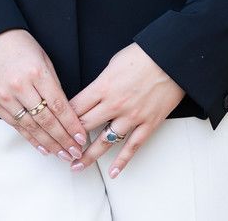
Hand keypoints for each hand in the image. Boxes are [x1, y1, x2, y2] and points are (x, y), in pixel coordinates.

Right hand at [0, 28, 88, 160]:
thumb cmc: (19, 46)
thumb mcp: (43, 59)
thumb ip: (53, 84)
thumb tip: (65, 110)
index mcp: (36, 72)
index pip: (59, 105)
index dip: (72, 125)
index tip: (81, 137)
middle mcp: (20, 87)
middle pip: (46, 120)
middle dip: (63, 139)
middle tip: (75, 152)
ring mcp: (6, 97)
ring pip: (32, 127)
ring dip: (49, 143)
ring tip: (62, 153)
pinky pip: (17, 126)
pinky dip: (31, 138)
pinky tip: (42, 147)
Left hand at [67, 43, 185, 178]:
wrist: (172, 58)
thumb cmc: (143, 55)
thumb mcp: (113, 64)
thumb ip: (101, 82)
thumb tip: (91, 95)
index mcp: (103, 86)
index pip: (75, 107)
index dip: (62, 119)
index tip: (55, 128)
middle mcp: (114, 104)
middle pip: (85, 126)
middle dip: (69, 140)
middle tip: (59, 150)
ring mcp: (132, 116)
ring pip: (105, 142)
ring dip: (89, 156)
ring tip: (76, 167)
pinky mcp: (148, 123)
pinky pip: (132, 146)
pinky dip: (122, 161)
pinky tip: (113, 172)